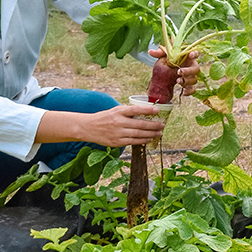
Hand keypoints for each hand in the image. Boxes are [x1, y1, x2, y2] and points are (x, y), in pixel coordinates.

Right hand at [37, 104, 164, 146]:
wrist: (89, 127)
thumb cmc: (105, 117)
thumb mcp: (115, 110)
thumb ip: (128, 111)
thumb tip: (145, 111)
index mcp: (118, 112)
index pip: (135, 110)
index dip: (147, 110)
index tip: (157, 110)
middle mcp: (119, 122)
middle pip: (140, 124)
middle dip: (153, 125)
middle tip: (162, 125)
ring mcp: (118, 133)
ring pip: (138, 134)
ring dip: (150, 134)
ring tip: (159, 133)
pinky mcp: (117, 142)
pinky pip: (133, 142)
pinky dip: (142, 140)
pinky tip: (149, 139)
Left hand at [148, 48, 201, 96]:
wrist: (168, 69)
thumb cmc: (169, 59)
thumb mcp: (164, 54)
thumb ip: (159, 52)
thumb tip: (150, 52)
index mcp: (188, 57)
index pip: (195, 53)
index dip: (195, 54)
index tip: (190, 55)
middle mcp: (192, 66)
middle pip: (196, 69)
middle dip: (188, 71)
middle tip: (178, 72)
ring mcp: (191, 76)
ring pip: (194, 79)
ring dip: (187, 81)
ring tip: (177, 81)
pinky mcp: (189, 84)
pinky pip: (193, 89)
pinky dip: (189, 91)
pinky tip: (183, 92)